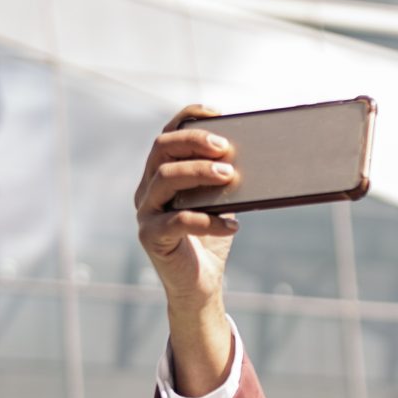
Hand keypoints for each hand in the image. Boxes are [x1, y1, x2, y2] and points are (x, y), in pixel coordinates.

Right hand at [135, 103, 240, 308]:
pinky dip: (207, 220)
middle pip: (162, 149)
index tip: (217, 113)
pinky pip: (177, 221)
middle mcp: (147, 188)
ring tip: (230, 176)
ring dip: (199, 173)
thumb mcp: (219, 202)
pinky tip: (232, 225)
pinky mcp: (151, 237)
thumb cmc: (210, 238)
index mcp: (160, 174)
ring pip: (165, 178)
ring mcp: (145, 212)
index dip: (188, 119)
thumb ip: (223, 180)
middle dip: (194, 142)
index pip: (168, 134)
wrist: (199, 284)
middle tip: (226, 147)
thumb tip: (252, 156)